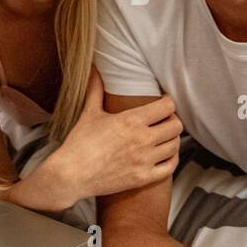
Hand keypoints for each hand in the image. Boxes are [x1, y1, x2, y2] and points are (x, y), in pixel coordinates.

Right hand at [46, 68, 182, 203]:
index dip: (168, 102)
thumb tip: (94, 68)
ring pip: (175, 145)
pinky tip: (164, 154)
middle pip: (176, 126)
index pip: (167, 106)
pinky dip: (171, 159)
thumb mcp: (89, 113)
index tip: (164, 102)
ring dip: (172, 139)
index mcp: (131, 120)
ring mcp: (144, 160)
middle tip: (164, 119)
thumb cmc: (79, 144)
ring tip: (164, 136)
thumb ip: (96, 89)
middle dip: (172, 120)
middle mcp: (142, 140)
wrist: (71, 175)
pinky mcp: (143, 178)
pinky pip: (170, 167)